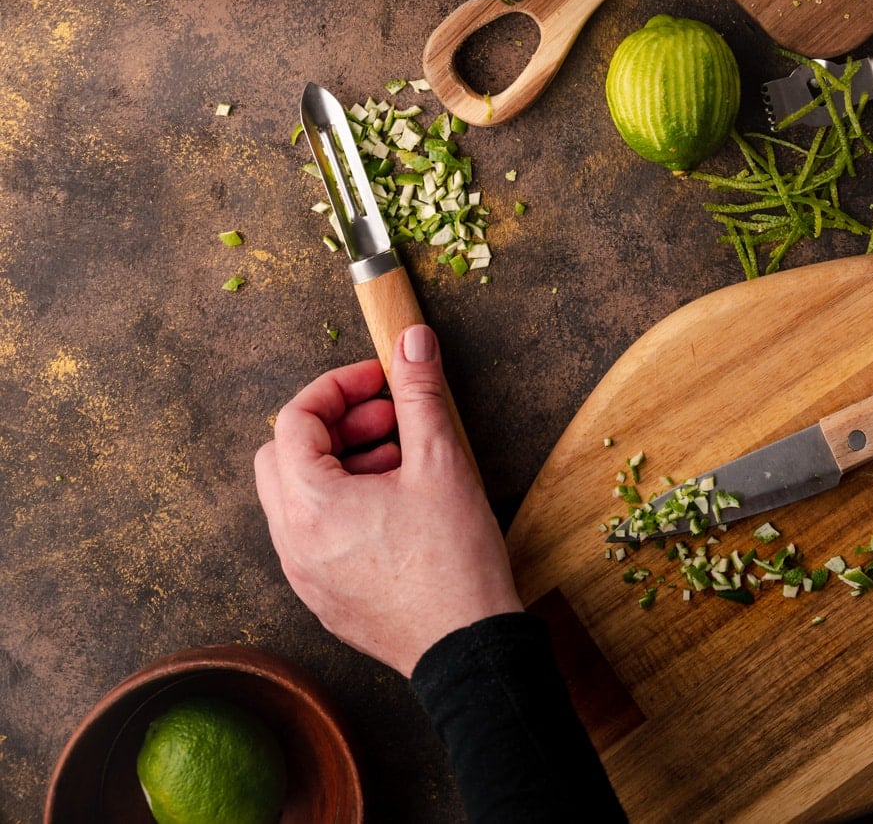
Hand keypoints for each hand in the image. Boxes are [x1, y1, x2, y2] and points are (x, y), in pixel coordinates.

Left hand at [254, 324, 521, 676]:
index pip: (294, 419)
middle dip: (333, 424)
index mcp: (309, 505)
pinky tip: (396, 504)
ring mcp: (304, 576)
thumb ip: (418, 392)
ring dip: (339, 463)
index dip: (337, 386)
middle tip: (385, 420)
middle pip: (282, 455)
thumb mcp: (440, 460)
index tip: (379, 380)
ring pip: (296, 497)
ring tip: (399, 461)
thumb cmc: (453, 561)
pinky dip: (341, 504)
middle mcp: (292, 543)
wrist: (468, 652)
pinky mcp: (324, 599)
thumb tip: (411, 341)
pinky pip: (312, 534)